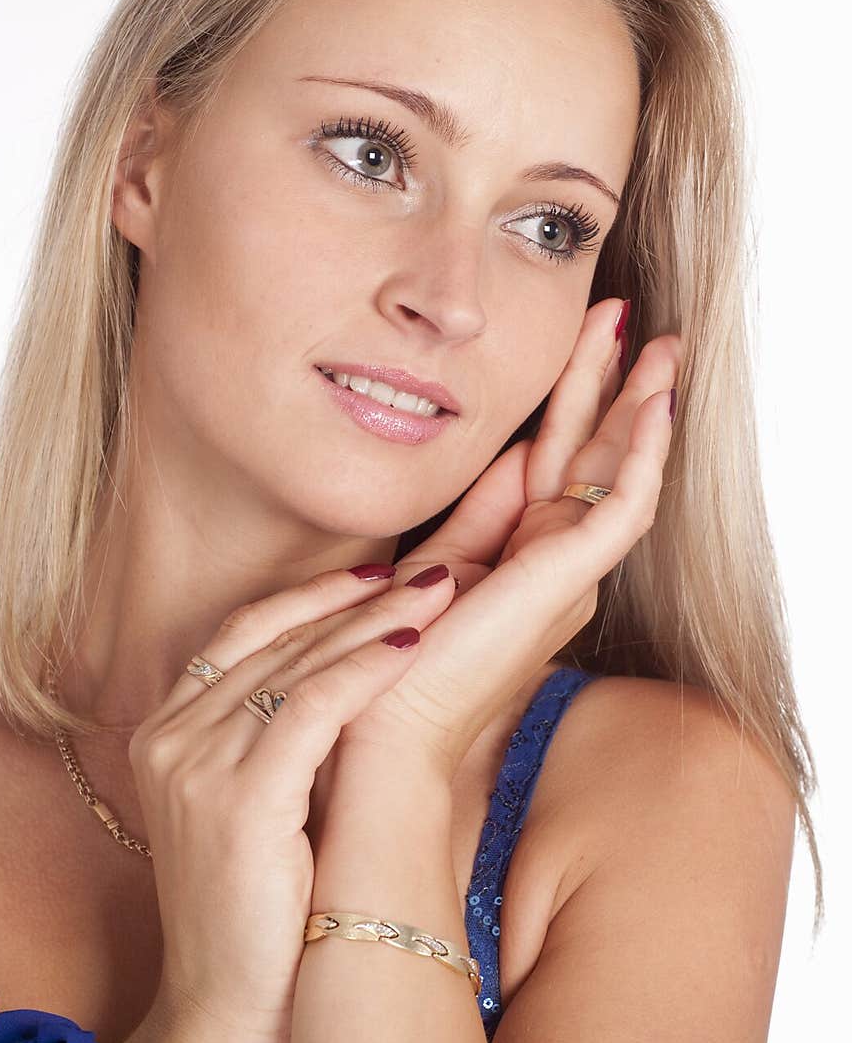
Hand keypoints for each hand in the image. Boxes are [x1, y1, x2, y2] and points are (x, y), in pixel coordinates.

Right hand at [124, 561, 459, 1042]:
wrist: (232, 1001)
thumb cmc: (259, 901)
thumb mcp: (253, 796)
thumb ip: (275, 729)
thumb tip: (347, 661)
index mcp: (165, 730)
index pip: (243, 633)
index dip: (310, 597)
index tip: (374, 573)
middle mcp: (169, 737)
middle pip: (274, 639)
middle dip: (356, 599)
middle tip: (425, 568)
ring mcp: (195, 765)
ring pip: (298, 664)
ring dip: (374, 622)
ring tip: (436, 590)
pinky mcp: (238, 798)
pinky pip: (312, 709)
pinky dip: (364, 670)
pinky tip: (411, 647)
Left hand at [333, 296, 681, 774]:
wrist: (380, 721)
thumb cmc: (397, 650)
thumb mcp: (439, 556)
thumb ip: (482, 507)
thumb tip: (511, 449)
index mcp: (523, 551)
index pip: (557, 455)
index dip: (571, 393)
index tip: (580, 334)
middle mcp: (555, 557)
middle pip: (593, 451)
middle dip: (614, 383)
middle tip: (635, 321)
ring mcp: (568, 568)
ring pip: (619, 470)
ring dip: (642, 405)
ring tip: (662, 346)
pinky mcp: (570, 576)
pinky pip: (624, 504)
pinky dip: (643, 452)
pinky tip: (655, 403)